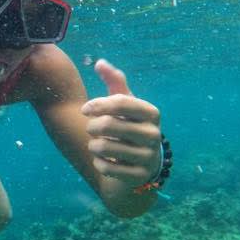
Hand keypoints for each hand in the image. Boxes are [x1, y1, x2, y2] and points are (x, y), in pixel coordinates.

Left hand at [80, 59, 161, 185]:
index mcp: (151, 112)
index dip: (97, 104)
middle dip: (91, 127)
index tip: (84, 110)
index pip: (120, 101)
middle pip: (108, 125)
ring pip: (104, 147)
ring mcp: (148, 157)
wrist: (140, 165)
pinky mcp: (139, 176)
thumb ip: (114, 82)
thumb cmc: (129, 127)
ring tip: (96, 145)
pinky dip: (98, 164)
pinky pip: (106, 168)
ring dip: (93, 146)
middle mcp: (154, 134)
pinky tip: (102, 161)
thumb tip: (99, 63)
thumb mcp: (125, 105)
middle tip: (89, 129)